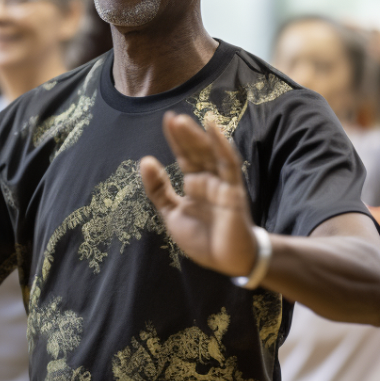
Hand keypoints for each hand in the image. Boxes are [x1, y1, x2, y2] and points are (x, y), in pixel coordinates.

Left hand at [140, 112, 256, 276]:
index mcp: (195, 184)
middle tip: (172, 118)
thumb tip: (145, 160)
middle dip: (184, 135)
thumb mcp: (171, 214)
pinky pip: (229, 164)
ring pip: (210, 154)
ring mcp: (222, 183)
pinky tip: (213, 129)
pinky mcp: (234, 190)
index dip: (176, 139)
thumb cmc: (203, 239)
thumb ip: (158, 190)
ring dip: (197, 137)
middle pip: (196, 152)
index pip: (185, 156)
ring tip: (182, 121)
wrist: (227, 262)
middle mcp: (209, 179)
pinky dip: (222, 145)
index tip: (167, 120)